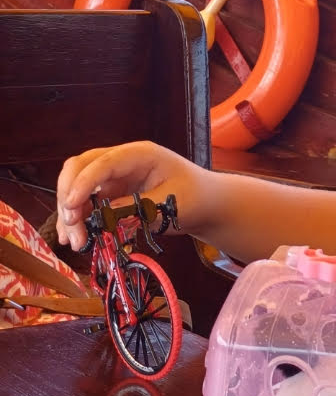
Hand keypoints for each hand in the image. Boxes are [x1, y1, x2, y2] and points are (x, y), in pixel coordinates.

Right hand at [57, 142, 196, 253]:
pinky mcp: (111, 194)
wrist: (206, 204)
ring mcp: (114, 177)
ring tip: (73, 241)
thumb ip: (136, 207)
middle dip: (70, 196)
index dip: (84, 183)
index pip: (103, 162)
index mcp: (139, 154)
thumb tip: (103, 215)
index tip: (71, 206)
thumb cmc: (195, 197)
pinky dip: (78, 220)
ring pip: (78, 187)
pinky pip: (86, 203)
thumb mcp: (170, 203)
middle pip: (80, 168)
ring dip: (70, 213)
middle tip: (72, 227)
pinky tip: (74, 239)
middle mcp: (120, 162)